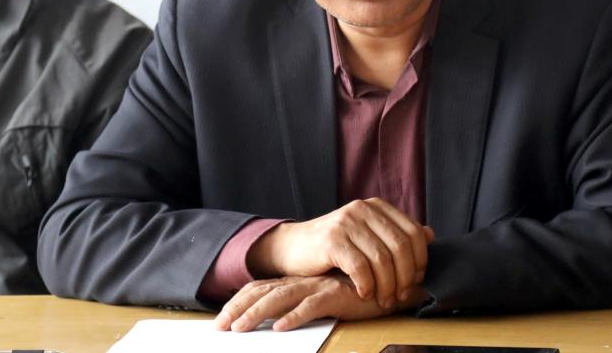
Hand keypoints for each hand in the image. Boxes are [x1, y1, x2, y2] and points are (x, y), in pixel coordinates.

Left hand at [214, 273, 426, 331]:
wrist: (393, 282)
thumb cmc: (359, 294)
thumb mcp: (328, 301)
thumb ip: (309, 304)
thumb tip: (280, 319)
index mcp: (300, 282)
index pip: (262, 287)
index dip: (239, 301)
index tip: (220, 318)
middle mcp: (305, 281)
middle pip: (263, 291)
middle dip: (237, 308)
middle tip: (217, 327)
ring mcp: (320, 286)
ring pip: (281, 298)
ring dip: (257, 314)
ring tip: (240, 330)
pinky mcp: (337, 294)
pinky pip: (312, 306)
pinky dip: (295, 317)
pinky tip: (281, 329)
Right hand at [247, 197, 433, 308]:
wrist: (293, 247)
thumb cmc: (334, 246)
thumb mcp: (367, 235)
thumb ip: (395, 233)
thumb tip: (429, 234)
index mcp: (377, 206)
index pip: (413, 232)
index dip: (419, 259)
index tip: (415, 280)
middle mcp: (363, 209)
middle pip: (400, 246)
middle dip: (405, 276)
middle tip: (400, 296)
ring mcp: (347, 222)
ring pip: (382, 259)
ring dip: (387, 286)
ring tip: (383, 300)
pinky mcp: (332, 240)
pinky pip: (360, 267)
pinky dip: (367, 285)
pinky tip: (364, 293)